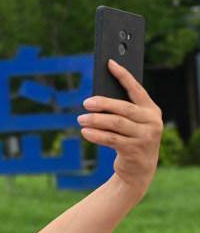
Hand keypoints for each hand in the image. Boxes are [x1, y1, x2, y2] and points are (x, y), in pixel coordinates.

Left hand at [78, 59, 162, 198]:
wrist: (139, 169)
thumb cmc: (131, 138)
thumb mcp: (131, 122)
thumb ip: (120, 109)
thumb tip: (96, 98)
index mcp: (152, 110)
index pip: (136, 89)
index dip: (123, 75)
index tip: (109, 63)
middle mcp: (152, 122)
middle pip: (123, 108)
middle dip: (102, 104)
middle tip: (86, 103)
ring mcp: (146, 137)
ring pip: (116, 124)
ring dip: (95, 121)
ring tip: (81, 119)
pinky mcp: (135, 150)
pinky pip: (111, 139)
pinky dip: (96, 135)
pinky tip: (85, 132)